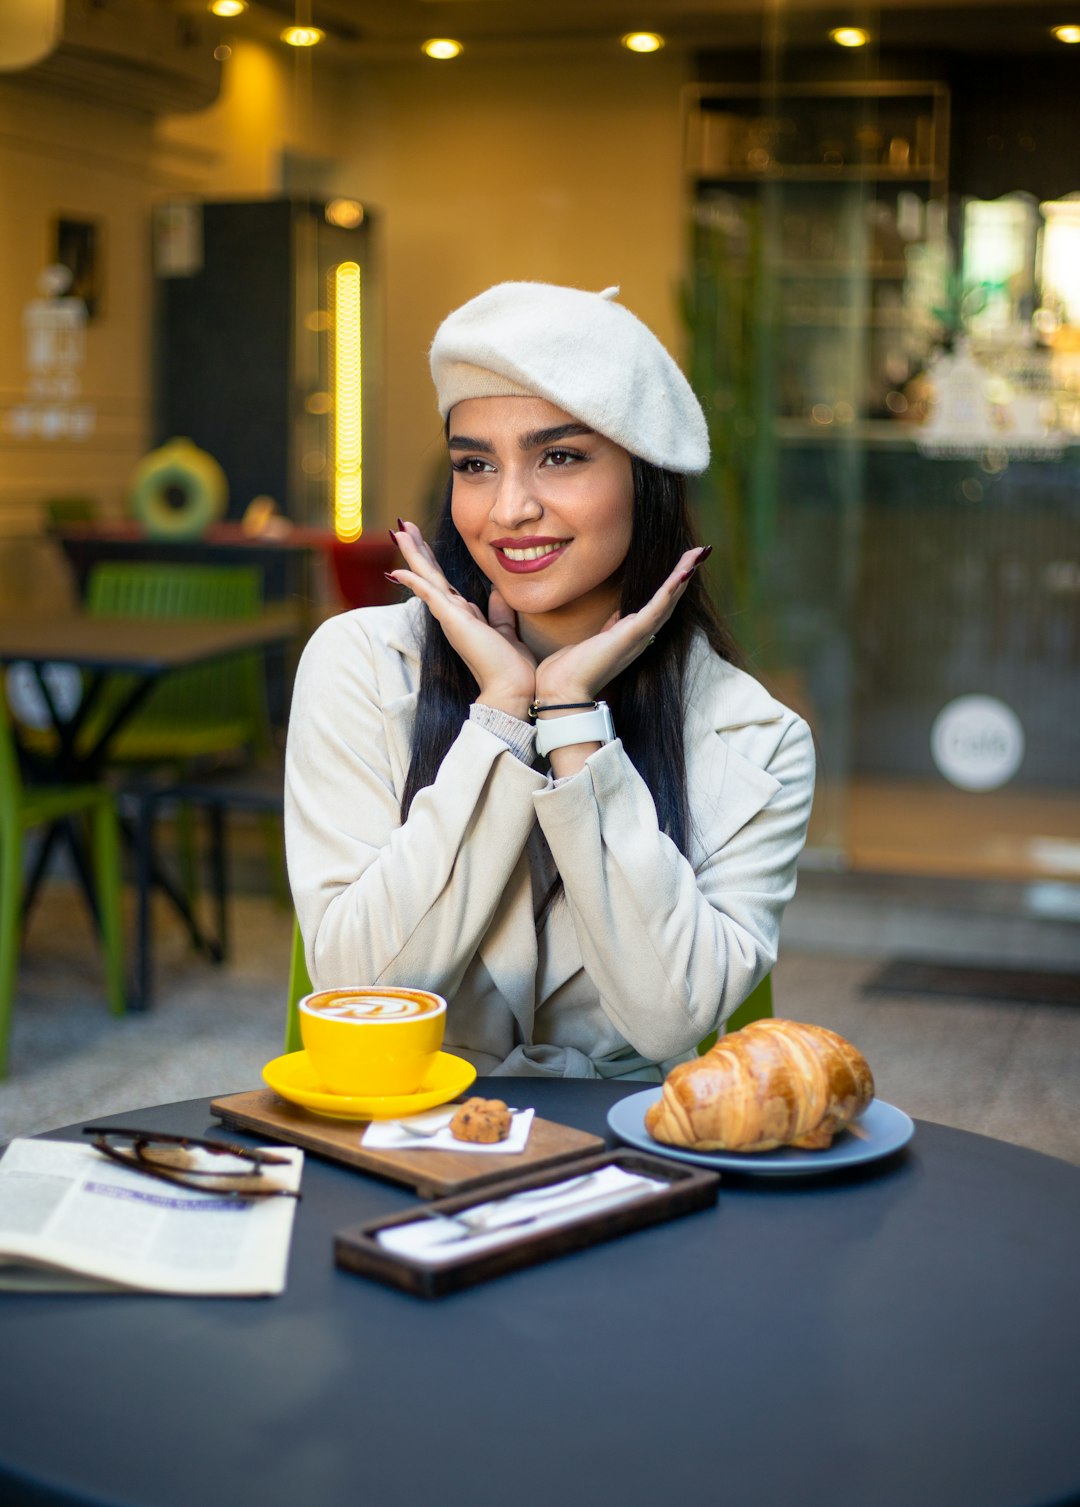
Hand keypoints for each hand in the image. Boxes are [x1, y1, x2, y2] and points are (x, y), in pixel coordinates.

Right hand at [388, 521, 535, 717]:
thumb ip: (498, 612)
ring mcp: (451, 618)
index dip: (432, 562)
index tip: (422, 542)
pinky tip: (399, 570)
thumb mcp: (506, 630)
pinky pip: (430, 595)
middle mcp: (453, 615)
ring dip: (413, 555)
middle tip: (402, 527)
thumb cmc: (511, 666)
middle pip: (430, 576)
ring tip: (398, 533)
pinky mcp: (454, 621)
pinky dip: (416, 582)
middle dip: (417, 550)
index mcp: (464, 616)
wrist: (513, 687)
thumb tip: (497, 592)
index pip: (443, 583)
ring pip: (427, 579)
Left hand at [533, 545, 710, 706]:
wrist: (563, 689)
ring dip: (684, 575)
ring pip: (668, 601)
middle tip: (700, 552)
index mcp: (633, 635)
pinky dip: (670, 588)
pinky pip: (656, 607)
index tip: (684, 564)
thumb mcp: (597, 639)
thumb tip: (618, 614)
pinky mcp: (631, 634)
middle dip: (685, 575)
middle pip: (669, 600)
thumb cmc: (572, 668)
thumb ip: (611, 627)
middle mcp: (641, 637)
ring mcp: (638, 636)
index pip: (658, 605)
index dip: (672, 585)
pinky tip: (682, 572)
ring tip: (698, 554)